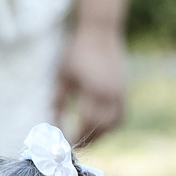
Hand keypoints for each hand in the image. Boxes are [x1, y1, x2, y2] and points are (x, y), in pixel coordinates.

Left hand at [56, 23, 128, 144]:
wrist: (100, 31)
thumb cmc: (77, 51)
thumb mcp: (62, 75)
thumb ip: (58, 99)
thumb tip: (51, 120)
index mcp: (93, 89)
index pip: (86, 121)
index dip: (75, 134)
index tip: (65, 141)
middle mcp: (110, 93)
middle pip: (101, 126)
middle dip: (87, 138)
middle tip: (73, 143)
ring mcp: (120, 92)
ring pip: (113, 124)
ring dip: (100, 134)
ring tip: (86, 137)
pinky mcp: (124, 90)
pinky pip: (121, 115)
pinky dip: (111, 125)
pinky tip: (99, 126)